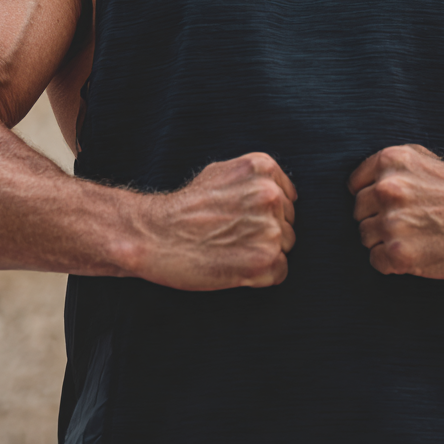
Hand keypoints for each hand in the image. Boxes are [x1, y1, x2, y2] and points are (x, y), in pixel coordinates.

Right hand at [136, 152, 296, 290]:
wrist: (154, 235)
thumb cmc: (184, 207)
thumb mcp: (220, 172)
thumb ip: (253, 178)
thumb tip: (280, 192)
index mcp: (262, 168)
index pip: (287, 197)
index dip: (265, 213)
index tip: (243, 219)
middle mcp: (270, 194)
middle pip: (288, 222)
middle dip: (265, 232)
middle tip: (232, 236)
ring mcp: (269, 227)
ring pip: (285, 246)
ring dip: (263, 253)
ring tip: (230, 250)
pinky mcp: (264, 259)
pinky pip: (280, 271)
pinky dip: (261, 275)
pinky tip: (235, 266)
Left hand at [348, 144, 443, 278]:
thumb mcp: (423, 160)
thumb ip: (390, 167)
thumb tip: (359, 182)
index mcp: (391, 161)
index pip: (355, 185)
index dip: (372, 198)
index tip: (391, 205)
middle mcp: (388, 188)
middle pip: (358, 212)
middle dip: (377, 219)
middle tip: (407, 224)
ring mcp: (392, 221)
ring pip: (365, 236)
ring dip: (384, 241)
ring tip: (413, 238)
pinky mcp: (399, 253)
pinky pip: (375, 260)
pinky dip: (390, 263)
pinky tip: (414, 253)